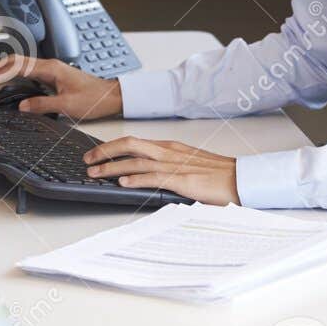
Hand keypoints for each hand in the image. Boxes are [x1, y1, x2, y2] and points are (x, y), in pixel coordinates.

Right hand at [0, 56, 122, 120]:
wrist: (111, 96)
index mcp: (51, 68)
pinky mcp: (52, 77)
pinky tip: (8, 85)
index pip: (18, 65)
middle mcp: (49, 66)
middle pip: (16, 62)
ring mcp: (50, 71)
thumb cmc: (94, 98)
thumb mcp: (68, 105)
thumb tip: (23, 106)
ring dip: (4, 73)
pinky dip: (14, 78)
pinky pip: (28, 74)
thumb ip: (43, 104)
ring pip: (21, 67)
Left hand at [82, 137, 238, 204]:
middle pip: (129, 145)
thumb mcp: (186, 165)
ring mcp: (173, 164)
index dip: (112, 147)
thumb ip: (166, 167)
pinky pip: (152, 177)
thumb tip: (145, 175)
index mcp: (169, 147)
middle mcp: (168, 151)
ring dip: (112, 167)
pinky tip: (122, 183)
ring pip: (135, 161)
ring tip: (95, 172)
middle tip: (88, 159)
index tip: (97, 153)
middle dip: (104, 151)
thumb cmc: (216, 174)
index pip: (134, 142)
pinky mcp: (180, 179)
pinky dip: (135, 179)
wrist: (239, 178)